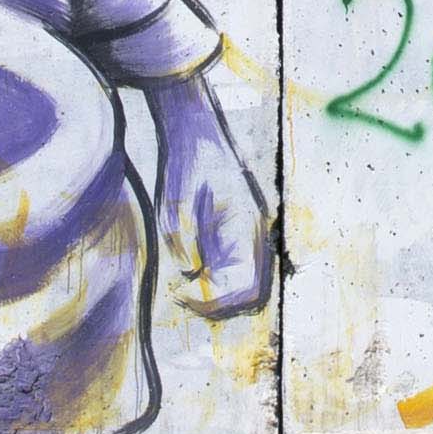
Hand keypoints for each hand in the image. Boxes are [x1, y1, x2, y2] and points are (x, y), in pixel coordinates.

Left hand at [147, 69, 279, 321]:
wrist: (195, 129)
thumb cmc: (185, 163)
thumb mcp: (175, 206)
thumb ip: (185, 245)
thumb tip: (191, 276)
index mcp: (247, 226)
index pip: (245, 286)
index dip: (213, 302)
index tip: (180, 297)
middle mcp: (257, 232)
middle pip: (252, 292)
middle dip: (217, 304)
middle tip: (179, 297)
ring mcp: (253, 231)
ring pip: (249, 284)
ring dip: (219, 294)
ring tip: (182, 288)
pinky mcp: (243, 230)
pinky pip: (240, 268)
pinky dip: (219, 280)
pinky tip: (192, 273)